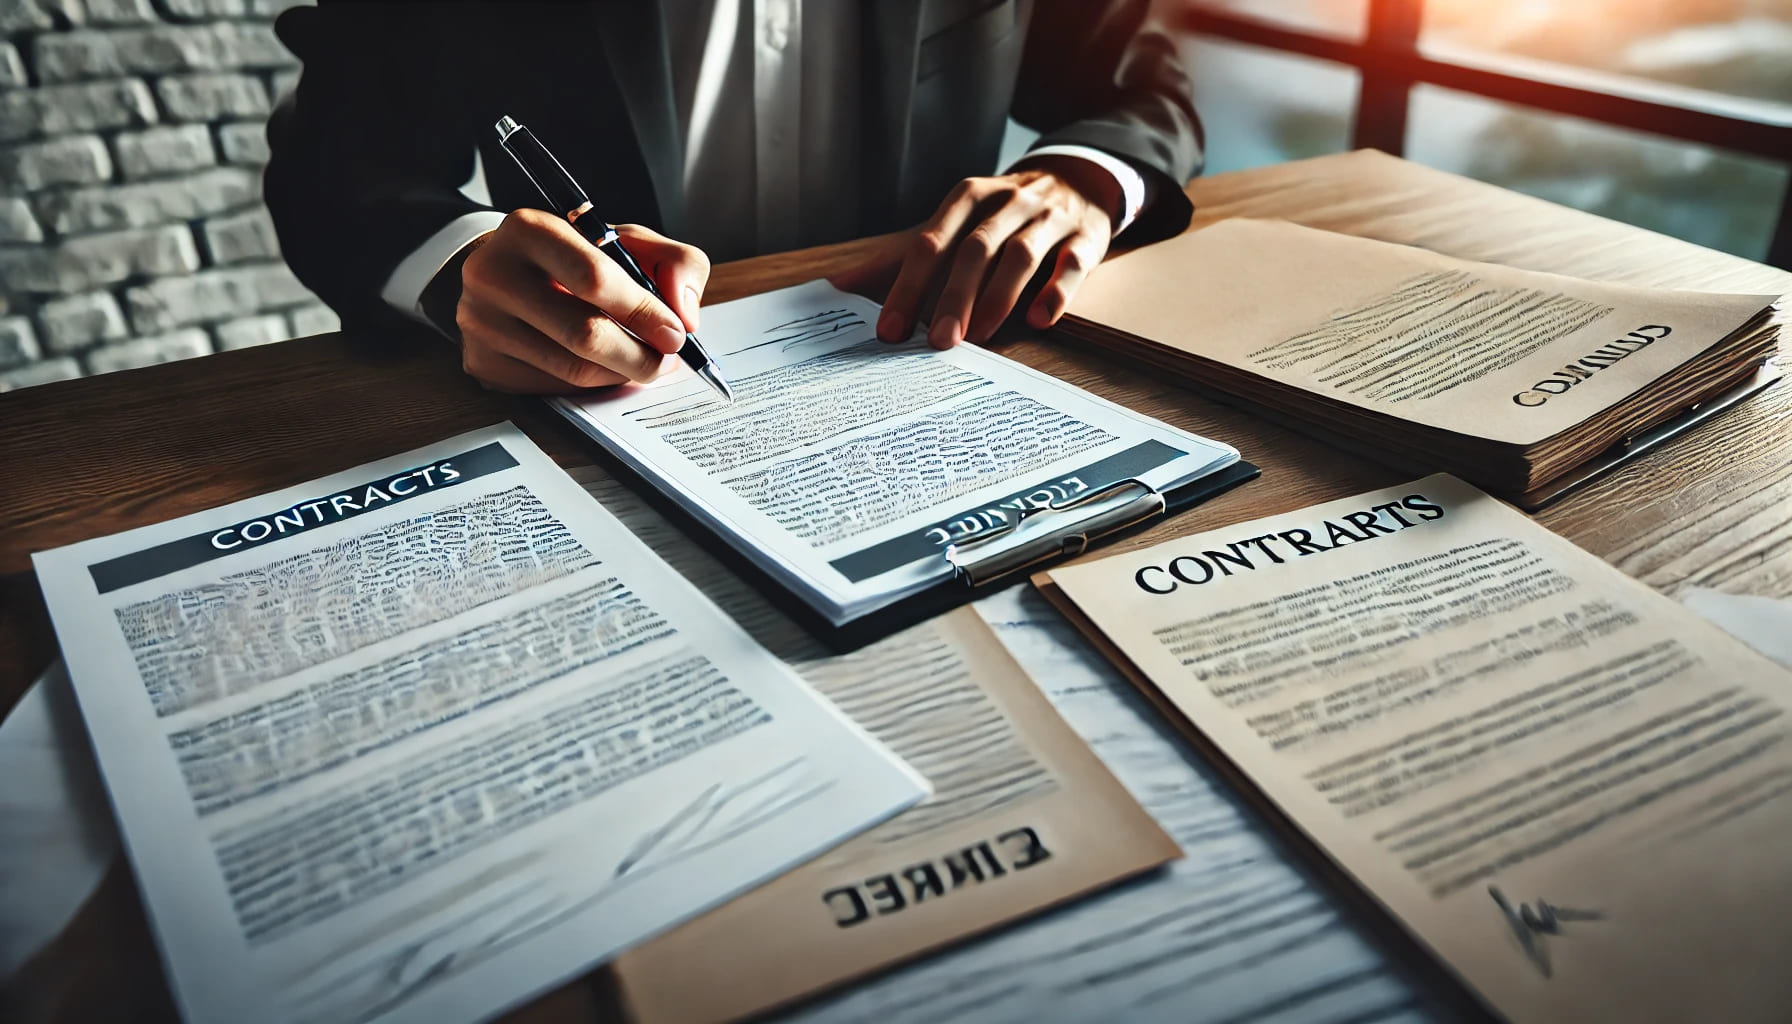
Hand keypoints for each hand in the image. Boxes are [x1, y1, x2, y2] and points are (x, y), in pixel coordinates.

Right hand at [455, 210, 709, 392]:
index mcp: (529, 229)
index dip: (644, 312)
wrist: (507, 273)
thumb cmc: (574, 257)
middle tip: (665, 361)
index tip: (676, 334)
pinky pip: (554, 389)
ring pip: (572, 370)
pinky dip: (591, 385)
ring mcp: (481, 322)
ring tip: (639, 362)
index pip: (595, 278)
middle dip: (639, 356)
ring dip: (620, 374)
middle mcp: (493, 274)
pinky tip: (601, 368)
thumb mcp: (628, 241)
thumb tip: (684, 315)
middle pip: (584, 333)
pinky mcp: (483, 363)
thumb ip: (675, 262)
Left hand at [874, 157, 1121, 347]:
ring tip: (979, 337)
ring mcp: (1049, 218)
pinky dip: (1056, 292)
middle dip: (954, 296)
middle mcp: (1009, 202)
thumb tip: (838, 286)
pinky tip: (1039, 319)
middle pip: (976, 249)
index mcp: (968, 197)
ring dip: (998, 298)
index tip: (891, 329)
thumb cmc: (1002, 213)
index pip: (931, 242)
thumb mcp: (953, 222)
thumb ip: (901, 255)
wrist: (1078, 179)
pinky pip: (1073, 263)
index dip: (909, 286)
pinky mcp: (1086, 237)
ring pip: (1022, 255)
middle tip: (937, 342)